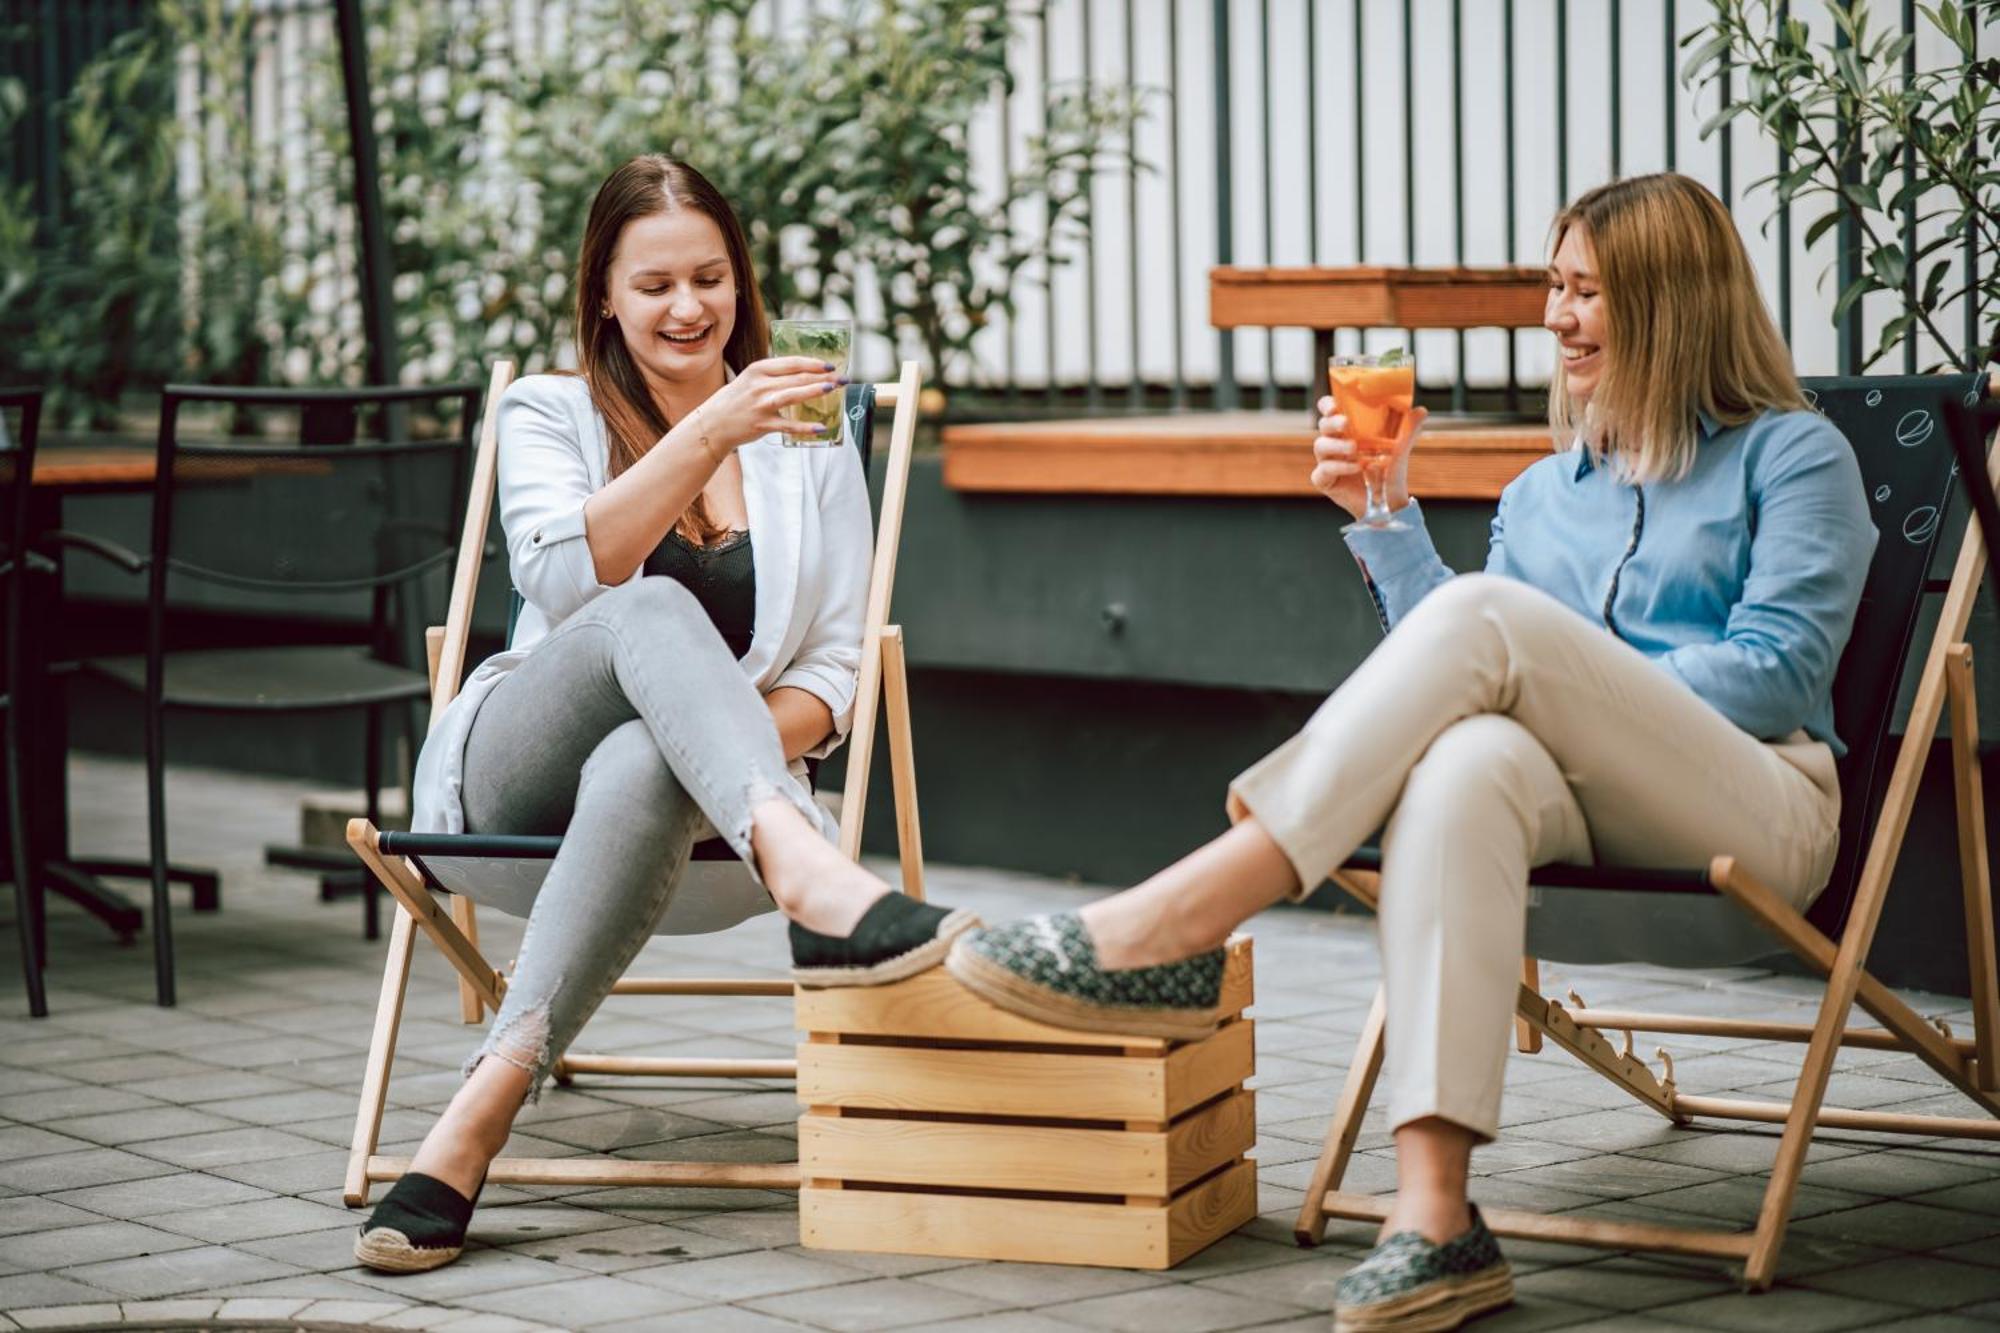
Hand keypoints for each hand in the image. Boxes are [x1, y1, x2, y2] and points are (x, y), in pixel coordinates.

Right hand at [693, 356, 842, 453]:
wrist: (712, 423)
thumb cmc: (735, 400)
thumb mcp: (751, 379)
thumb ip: (774, 375)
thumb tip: (804, 373)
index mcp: (758, 369)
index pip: (792, 363)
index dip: (813, 363)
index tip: (830, 365)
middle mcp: (760, 385)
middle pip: (796, 378)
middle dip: (822, 376)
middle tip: (842, 378)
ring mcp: (761, 405)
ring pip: (792, 395)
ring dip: (814, 391)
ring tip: (832, 389)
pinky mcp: (762, 424)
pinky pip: (788, 425)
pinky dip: (804, 428)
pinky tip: (820, 428)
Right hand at [1309, 396, 1427, 521]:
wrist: (1389, 502)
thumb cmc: (1390, 472)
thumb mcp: (1400, 448)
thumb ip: (1408, 429)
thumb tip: (1421, 410)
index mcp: (1347, 430)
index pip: (1329, 412)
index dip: (1327, 405)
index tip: (1335, 405)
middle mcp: (1335, 443)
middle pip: (1323, 426)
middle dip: (1333, 422)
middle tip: (1346, 423)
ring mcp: (1327, 461)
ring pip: (1320, 446)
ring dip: (1337, 445)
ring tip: (1354, 448)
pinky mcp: (1325, 480)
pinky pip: (1323, 470)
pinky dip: (1339, 467)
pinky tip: (1356, 467)